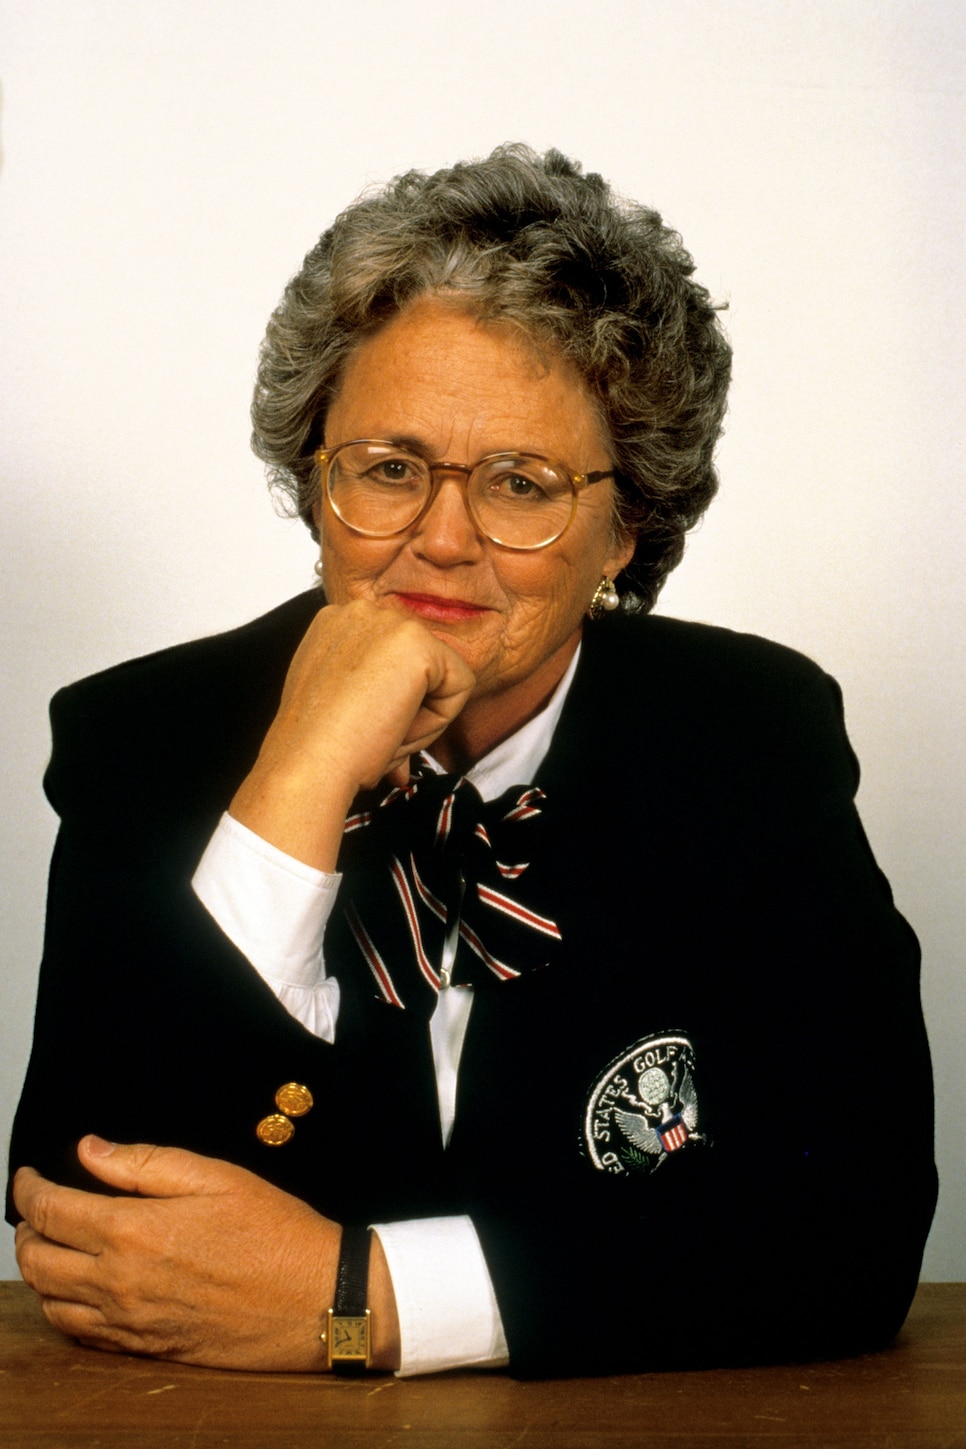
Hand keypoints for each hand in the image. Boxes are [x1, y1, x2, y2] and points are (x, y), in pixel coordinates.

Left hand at [14, 1136, 397, 1371]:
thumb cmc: (274, 1231)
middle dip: (26, 1228)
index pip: (50, 1211)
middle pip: (37, 1259)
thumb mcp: (215, 1176)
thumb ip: (144, 1163)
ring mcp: (129, 1322)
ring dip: (40, 1268)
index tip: (27, 1175)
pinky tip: (77, 1287)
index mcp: (134, 1233)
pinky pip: (78, 1333)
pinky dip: (61, 1307)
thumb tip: (89, 1149)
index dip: (28, 1189)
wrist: (316, 1299)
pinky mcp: (144, 1347)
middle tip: (37, 1206)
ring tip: (53, 1243)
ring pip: (50, 1301)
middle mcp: (120, 1283)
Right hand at [230, 599, 474, 868]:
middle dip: (408, 711)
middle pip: (421, 666)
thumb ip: (373, 694)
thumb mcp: (341, 704)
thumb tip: (399, 722)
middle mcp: (360, 611)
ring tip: (380, 733)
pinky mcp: (418, 642)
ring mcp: (389, 622)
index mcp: (335, 624)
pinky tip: (397, 726)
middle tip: (374, 737)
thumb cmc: (318, 747)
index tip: (363, 728)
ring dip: (421, 717)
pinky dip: (438, 719)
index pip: (396, 661)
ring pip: (442, 676)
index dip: (390, 704)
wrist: (309, 763)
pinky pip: (461, 685)